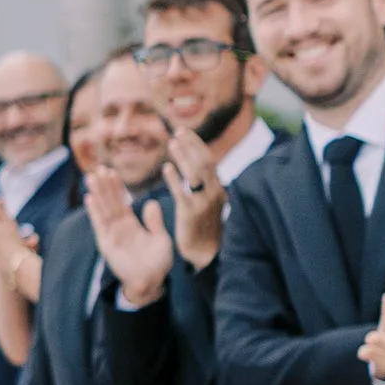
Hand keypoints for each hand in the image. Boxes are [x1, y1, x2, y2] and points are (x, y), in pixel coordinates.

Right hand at [85, 169, 172, 304]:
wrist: (150, 282)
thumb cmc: (158, 263)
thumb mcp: (161, 239)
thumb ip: (155, 222)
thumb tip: (151, 202)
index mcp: (132, 224)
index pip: (122, 201)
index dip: (117, 187)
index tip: (111, 172)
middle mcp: (119, 227)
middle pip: (110, 202)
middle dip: (104, 186)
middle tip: (98, 168)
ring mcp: (112, 234)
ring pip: (103, 209)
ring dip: (97, 194)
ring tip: (91, 178)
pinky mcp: (106, 243)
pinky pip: (99, 225)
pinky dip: (94, 212)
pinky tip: (90, 198)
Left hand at [164, 131, 225, 269]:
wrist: (206, 253)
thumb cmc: (204, 225)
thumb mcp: (208, 201)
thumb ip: (203, 184)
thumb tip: (195, 164)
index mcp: (218, 189)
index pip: (209, 161)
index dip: (197, 144)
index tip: (185, 132)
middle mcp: (214, 193)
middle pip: (204, 163)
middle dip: (191, 145)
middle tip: (177, 131)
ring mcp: (203, 203)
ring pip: (195, 175)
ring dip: (184, 157)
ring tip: (172, 144)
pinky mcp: (191, 214)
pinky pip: (182, 194)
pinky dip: (174, 180)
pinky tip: (166, 169)